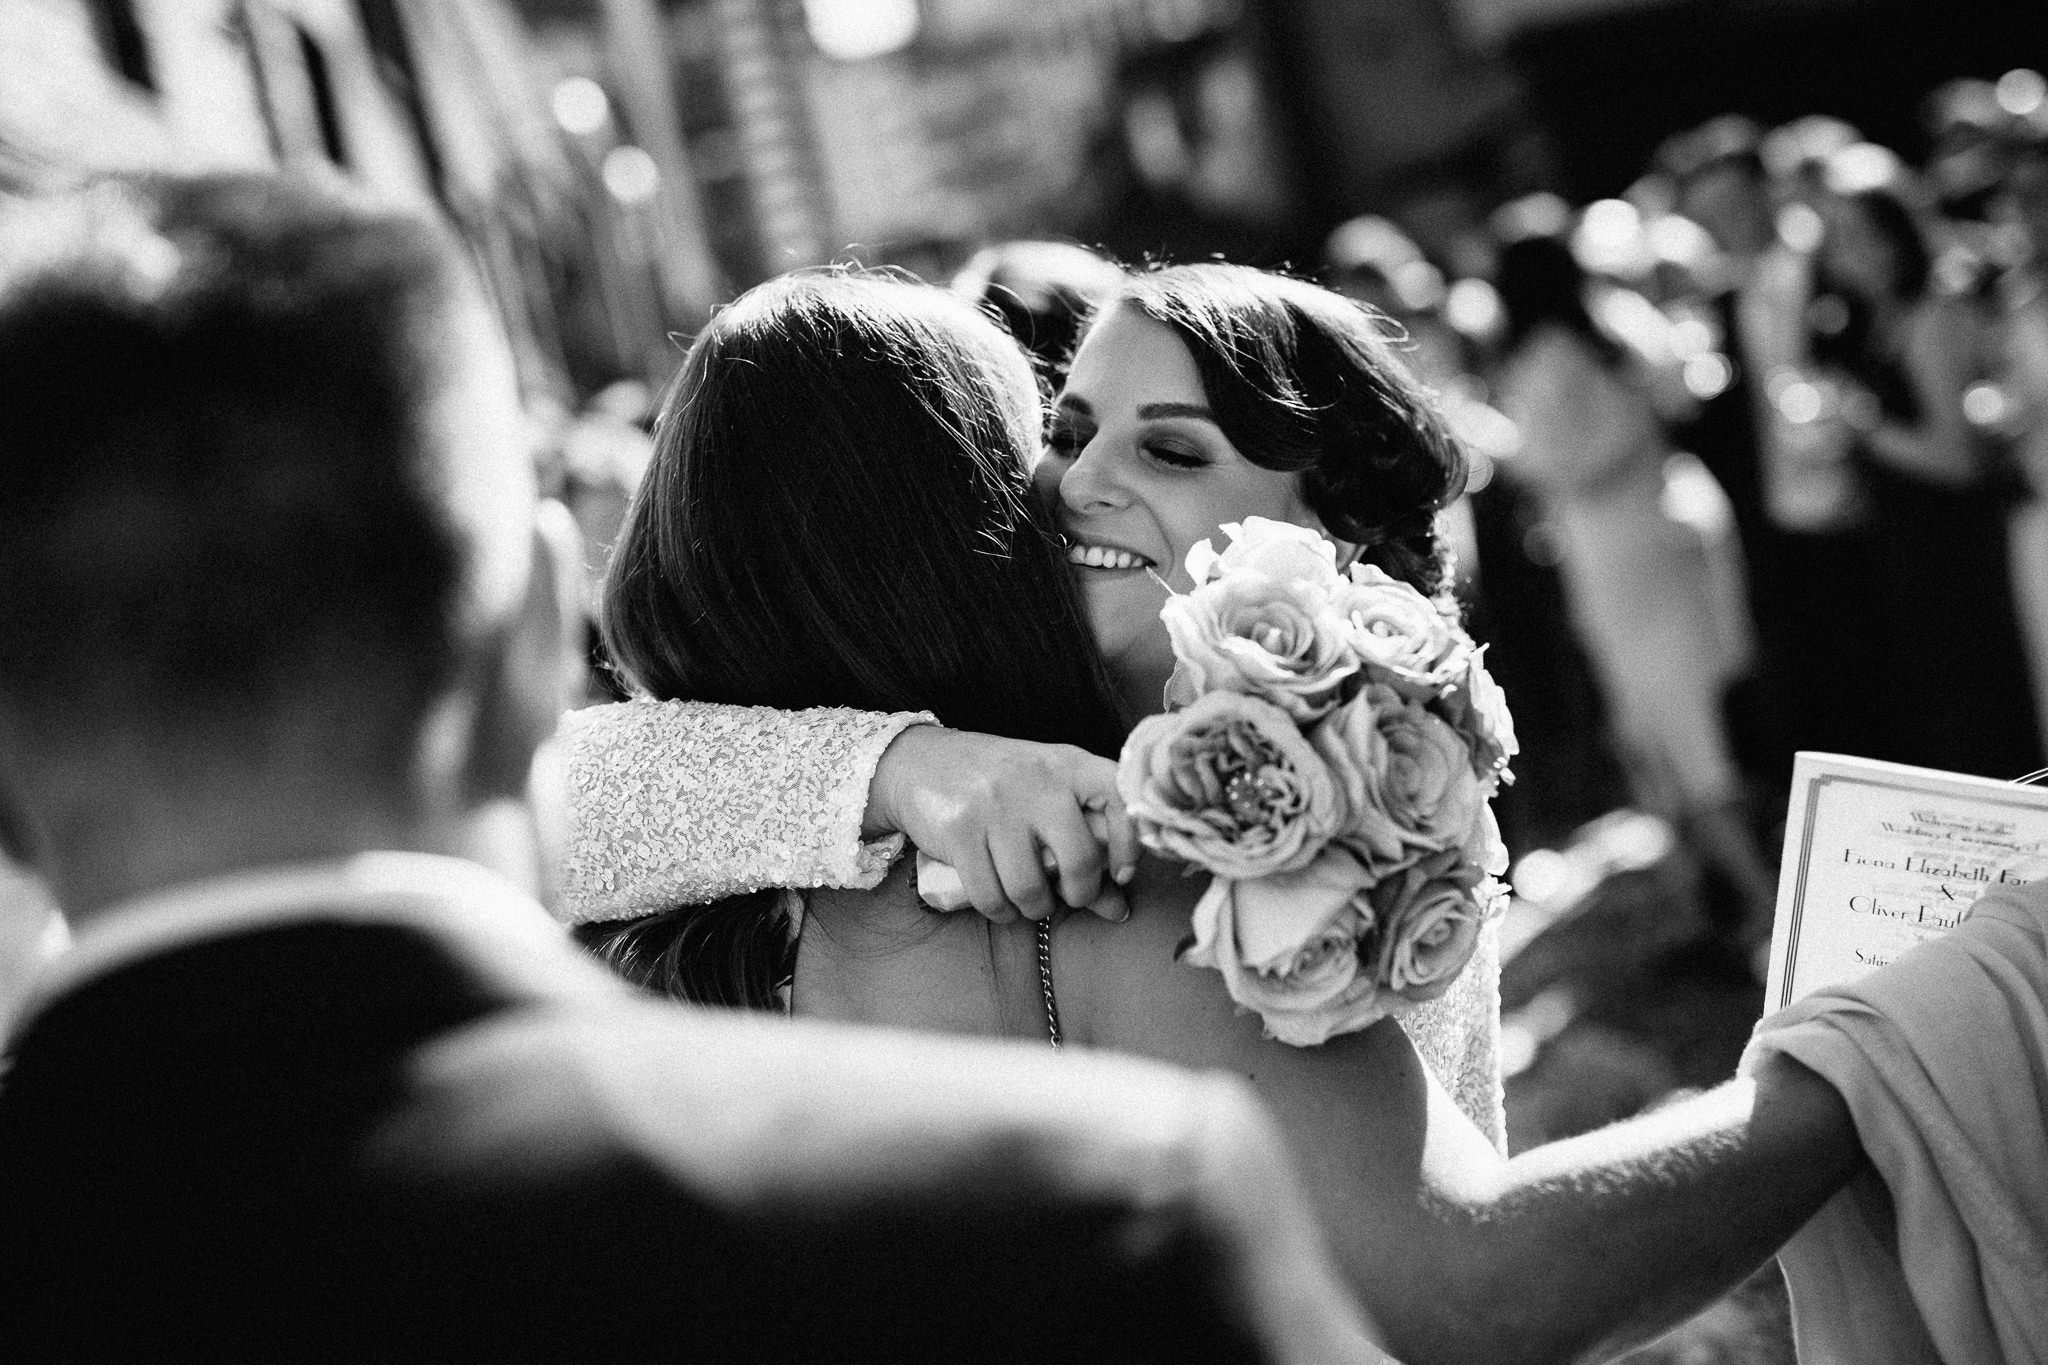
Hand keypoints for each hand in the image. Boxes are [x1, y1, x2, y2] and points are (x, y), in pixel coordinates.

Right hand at [867, 726, 1136, 923]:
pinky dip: (1000, 911)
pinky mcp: (959, 830)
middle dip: (1079, 894)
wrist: (920, 761)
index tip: (1120, 874)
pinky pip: (990, 895)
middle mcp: (1037, 781)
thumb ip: (1084, 845)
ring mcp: (995, 805)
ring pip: (1030, 887)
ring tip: (1029, 898)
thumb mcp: (1046, 798)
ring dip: (1034, 907)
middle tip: (1069, 895)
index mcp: (1069, 764)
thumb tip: (1118, 909)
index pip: (1120, 801)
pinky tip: (1001, 901)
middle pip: (1079, 860)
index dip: (1129, 847)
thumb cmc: (997, 785)